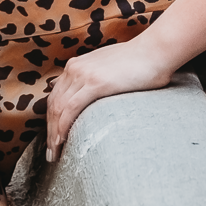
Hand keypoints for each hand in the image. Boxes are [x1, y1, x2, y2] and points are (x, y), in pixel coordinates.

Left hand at [44, 37, 176, 161]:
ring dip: (54, 134)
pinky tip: (62, 141)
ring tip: (55, 154)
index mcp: (76, 66)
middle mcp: (74, 68)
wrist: (155, 51)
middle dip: (50, 131)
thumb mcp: (109, 69)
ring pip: (59, 109)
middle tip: (51, 153)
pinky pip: (71, 109)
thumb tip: (92, 99)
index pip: (55, 97)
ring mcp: (83, 74)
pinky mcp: (95, 83)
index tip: (53, 139)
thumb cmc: (139, 63)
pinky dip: (63, 127)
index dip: (51, 120)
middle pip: (53, 105)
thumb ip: (96, 81)